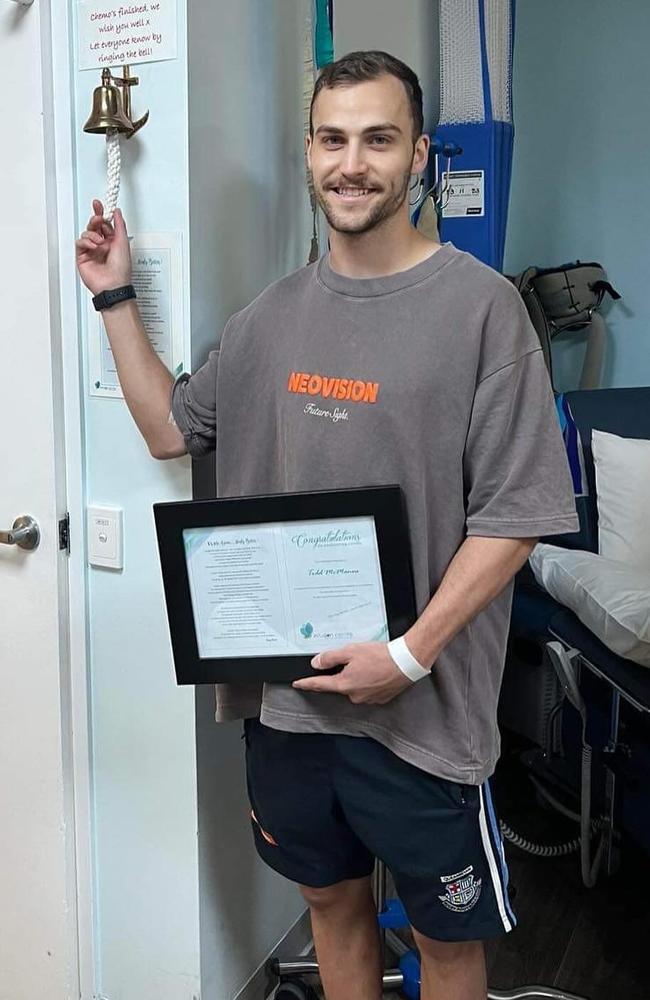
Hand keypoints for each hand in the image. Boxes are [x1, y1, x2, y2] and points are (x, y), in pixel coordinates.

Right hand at [75, 199, 131, 294]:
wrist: (113, 284)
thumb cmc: (121, 268)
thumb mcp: (123, 242)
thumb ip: (119, 225)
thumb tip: (117, 211)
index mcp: (112, 242)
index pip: (104, 224)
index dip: (101, 213)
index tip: (98, 204)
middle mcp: (101, 245)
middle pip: (94, 226)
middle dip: (95, 219)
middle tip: (98, 218)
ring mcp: (91, 251)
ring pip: (86, 233)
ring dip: (92, 234)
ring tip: (99, 242)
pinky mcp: (82, 257)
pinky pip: (79, 243)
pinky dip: (85, 241)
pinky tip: (93, 246)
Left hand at [292, 641, 414, 704]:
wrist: (406, 662)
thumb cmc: (381, 656)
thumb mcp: (350, 651)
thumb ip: (330, 658)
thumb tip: (316, 663)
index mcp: (344, 684)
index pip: (319, 685)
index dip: (307, 683)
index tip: (298, 684)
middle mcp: (354, 695)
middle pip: (338, 685)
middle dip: (340, 674)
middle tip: (351, 660)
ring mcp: (367, 698)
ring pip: (354, 687)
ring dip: (356, 677)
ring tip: (368, 663)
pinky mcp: (380, 698)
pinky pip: (367, 689)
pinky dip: (368, 681)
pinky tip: (375, 671)